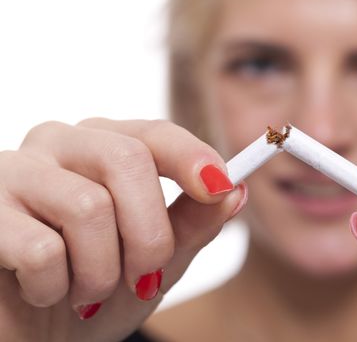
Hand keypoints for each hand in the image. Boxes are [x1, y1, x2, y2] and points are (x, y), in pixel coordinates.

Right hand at [0, 119, 246, 341]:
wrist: (35, 335)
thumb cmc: (95, 290)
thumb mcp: (158, 260)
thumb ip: (193, 223)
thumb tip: (236, 191)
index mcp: (104, 147)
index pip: (154, 134)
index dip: (192, 157)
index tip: (221, 187)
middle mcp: (59, 145)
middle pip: (127, 160)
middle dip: (150, 234)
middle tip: (144, 277)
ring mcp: (14, 172)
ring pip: (89, 206)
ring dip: (102, 271)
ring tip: (87, 291)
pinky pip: (41, 249)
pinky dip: (56, 288)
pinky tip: (42, 292)